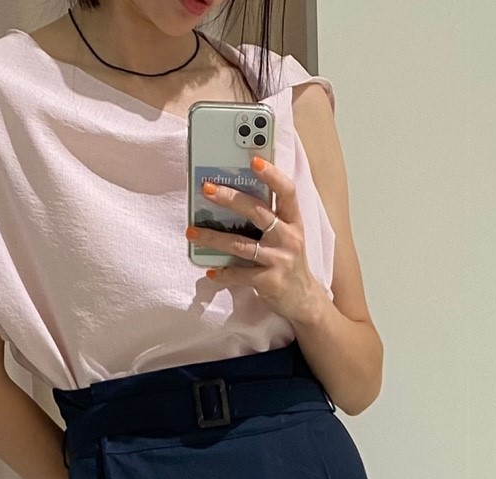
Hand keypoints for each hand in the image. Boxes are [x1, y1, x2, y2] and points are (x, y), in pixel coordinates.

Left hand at [186, 155, 326, 326]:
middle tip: (206, 189)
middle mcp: (289, 238)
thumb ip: (268, 217)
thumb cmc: (288, 262)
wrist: (304, 301)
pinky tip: (210, 271)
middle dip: (230, 198)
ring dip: (213, 238)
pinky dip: (223, 273)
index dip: (272, 174)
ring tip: (192, 232)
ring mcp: (280, 260)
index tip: (254, 160)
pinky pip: (240, 275)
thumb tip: (231, 195)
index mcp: (293, 221)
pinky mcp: (270, 281)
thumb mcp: (286, 236)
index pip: (286, 191)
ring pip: (241, 245)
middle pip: (258, 212)